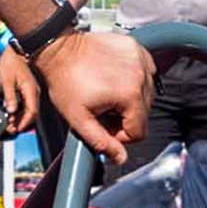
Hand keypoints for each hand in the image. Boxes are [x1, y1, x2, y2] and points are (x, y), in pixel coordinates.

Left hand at [0, 46, 40, 133]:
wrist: (10, 52)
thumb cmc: (10, 63)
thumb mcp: (6, 81)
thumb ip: (9, 97)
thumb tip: (11, 110)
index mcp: (31, 90)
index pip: (32, 112)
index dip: (24, 123)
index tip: (16, 129)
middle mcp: (33, 93)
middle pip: (31, 114)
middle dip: (21, 123)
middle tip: (10, 129)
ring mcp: (30, 92)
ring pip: (27, 111)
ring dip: (19, 119)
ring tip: (9, 124)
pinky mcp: (25, 91)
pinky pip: (24, 105)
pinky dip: (18, 112)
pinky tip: (10, 114)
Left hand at [33, 29, 152, 158]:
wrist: (59, 49)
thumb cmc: (65, 81)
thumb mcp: (79, 119)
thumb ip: (101, 142)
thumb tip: (121, 159)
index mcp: (130, 95)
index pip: (139, 132)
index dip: (119, 134)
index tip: (103, 123)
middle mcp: (141, 76)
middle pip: (144, 113)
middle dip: (124, 115)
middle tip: (102, 107)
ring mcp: (141, 59)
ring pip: (146, 93)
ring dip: (129, 97)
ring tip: (106, 91)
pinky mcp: (136, 48)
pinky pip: (144, 72)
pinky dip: (133, 79)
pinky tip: (114, 78)